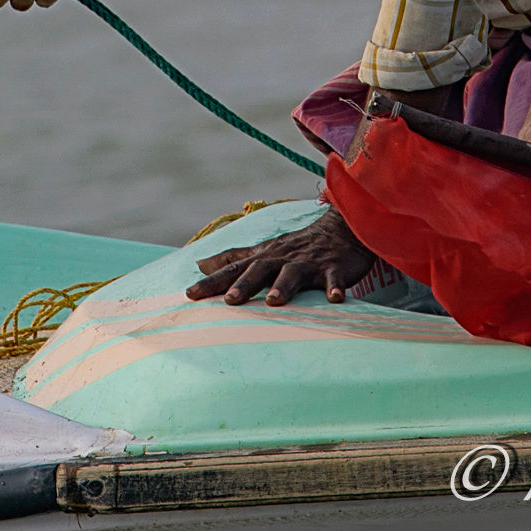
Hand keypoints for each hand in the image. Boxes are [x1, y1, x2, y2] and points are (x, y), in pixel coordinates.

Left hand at [186, 209, 378, 306]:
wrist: (339, 229)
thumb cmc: (296, 246)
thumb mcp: (262, 250)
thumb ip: (232, 258)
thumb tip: (199, 263)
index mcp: (263, 257)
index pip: (233, 269)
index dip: (212, 281)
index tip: (190, 294)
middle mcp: (281, 259)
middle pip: (259, 270)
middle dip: (244, 285)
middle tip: (229, 300)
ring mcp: (307, 263)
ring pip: (293, 273)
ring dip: (283, 286)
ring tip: (273, 301)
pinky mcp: (333, 268)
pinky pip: (334, 279)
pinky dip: (334, 288)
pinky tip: (335, 299)